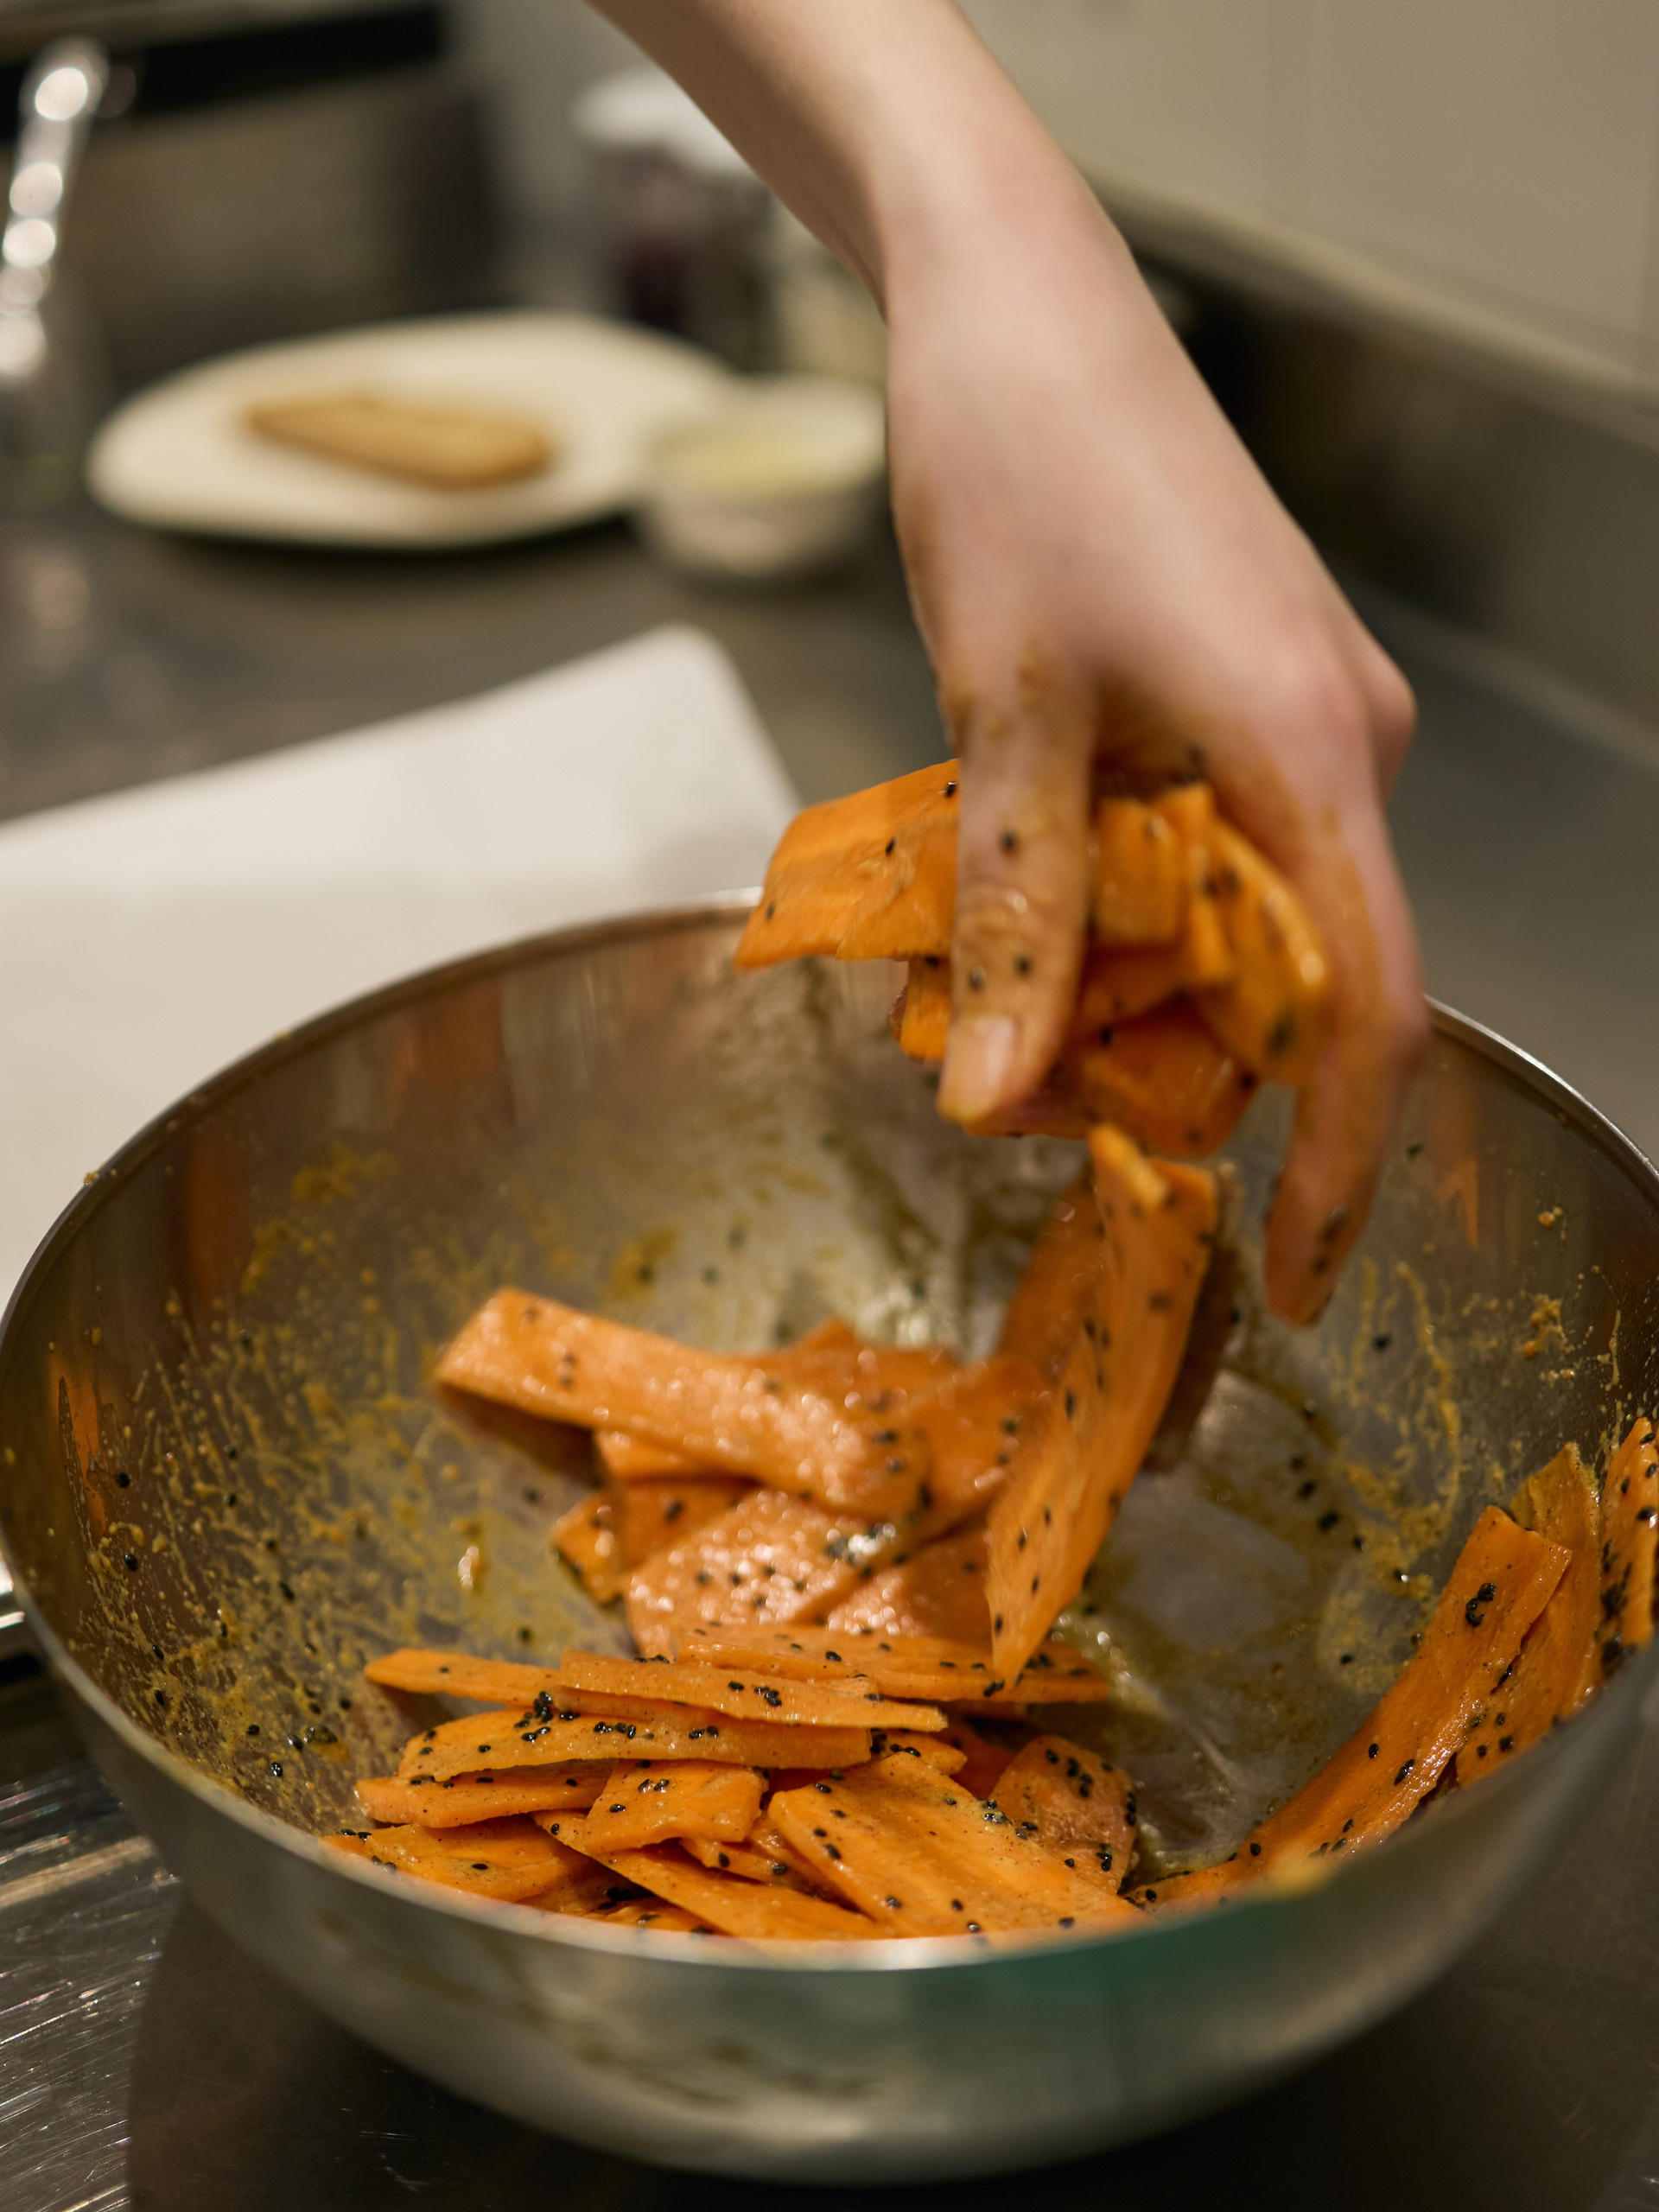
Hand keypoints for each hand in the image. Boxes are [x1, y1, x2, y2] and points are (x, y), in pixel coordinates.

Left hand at [882, 166, 1425, 1323]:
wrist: (1017, 306)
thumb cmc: (1020, 475)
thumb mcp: (1001, 724)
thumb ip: (1012, 920)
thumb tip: (994, 1102)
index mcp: (1316, 758)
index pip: (1367, 1015)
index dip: (1332, 1169)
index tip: (1286, 1280)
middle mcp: (1342, 748)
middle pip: (1295, 981)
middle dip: (1167, 1067)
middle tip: (1013, 1091)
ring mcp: (1301, 720)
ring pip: (1241, 918)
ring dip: (1124, 979)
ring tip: (975, 983)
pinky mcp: (1247, 697)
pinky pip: (1212, 849)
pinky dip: (1122, 902)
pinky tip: (1015, 893)